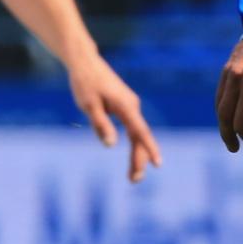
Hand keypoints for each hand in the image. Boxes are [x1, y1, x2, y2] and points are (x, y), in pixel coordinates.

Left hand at [68, 53, 161, 182]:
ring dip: (136, 155)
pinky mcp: (125, 107)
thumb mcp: (88, 105)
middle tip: (134, 181)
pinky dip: (133, 144)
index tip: (158, 164)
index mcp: (126, 106)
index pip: (140, 131)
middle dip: (139, 160)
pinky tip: (133, 158)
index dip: (149, 148)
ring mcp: (130, 106)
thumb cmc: (84, 83)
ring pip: (137, 135)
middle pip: (140, 137)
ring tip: (132, 176)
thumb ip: (101, 125)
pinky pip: (132, 129)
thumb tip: (111, 146)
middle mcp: (132, 107)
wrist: (85, 62)